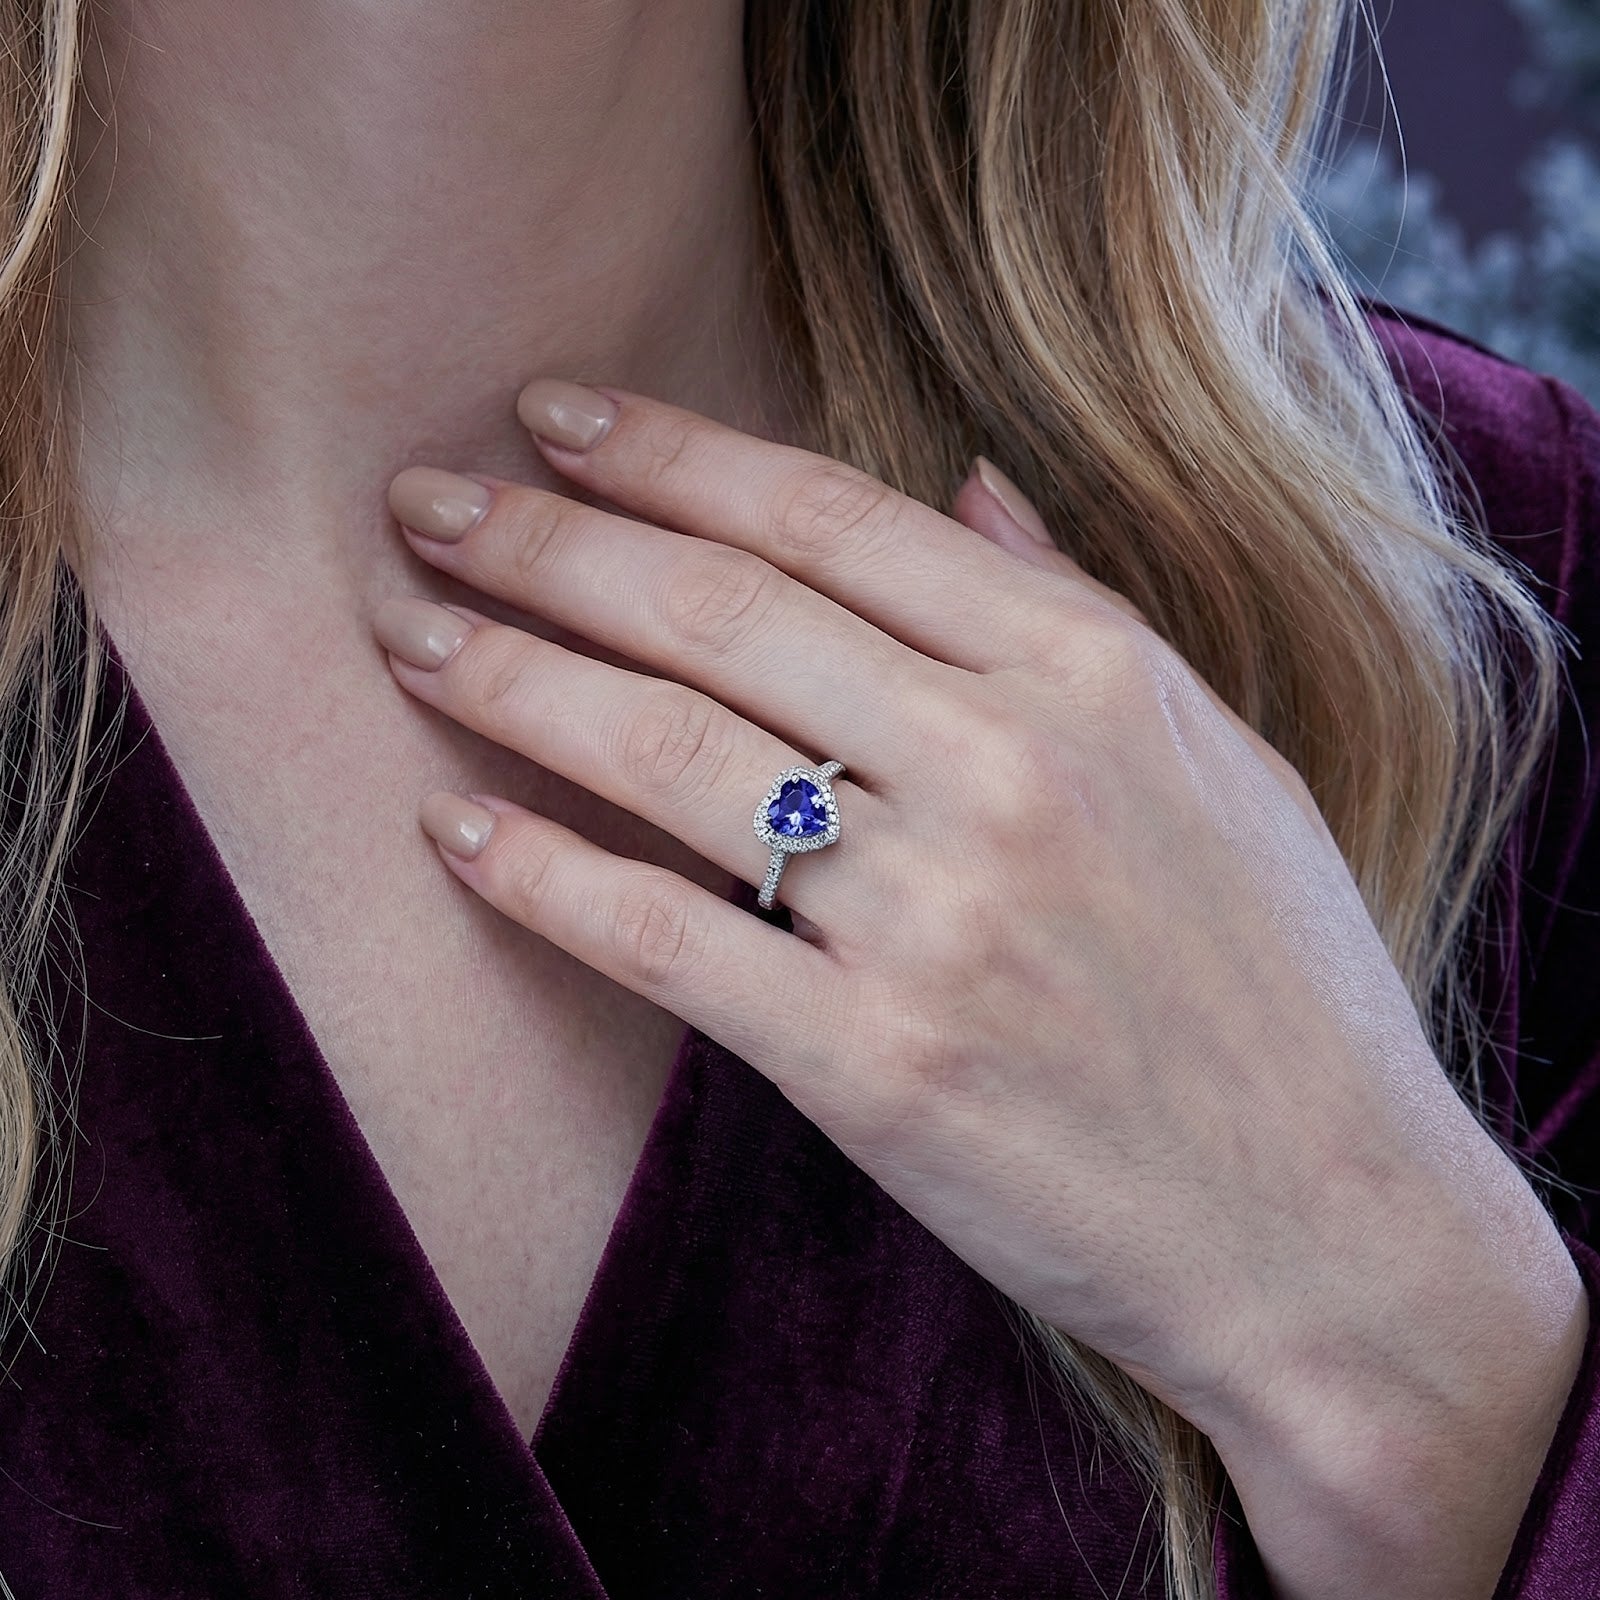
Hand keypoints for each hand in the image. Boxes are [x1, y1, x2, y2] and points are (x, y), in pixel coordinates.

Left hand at [374, 379, 1584, 1594]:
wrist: (1330, 1226)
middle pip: (723, 615)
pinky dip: (545, 880)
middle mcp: (1005, 770)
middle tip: (422, 504)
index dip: (668, 453)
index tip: (551, 417)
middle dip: (547, 544)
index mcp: (1091, 675)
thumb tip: (968, 479)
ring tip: (410, 637)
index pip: (832, 519)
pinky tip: (454, 833)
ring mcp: (936, 921)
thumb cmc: (1277, 984)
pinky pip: (669, 944)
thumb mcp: (1217, 756)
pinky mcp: (877, 1069)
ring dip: (514, 683)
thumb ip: (1078, 608)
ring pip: (671, 758)